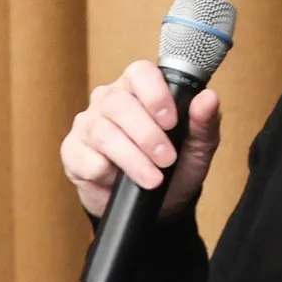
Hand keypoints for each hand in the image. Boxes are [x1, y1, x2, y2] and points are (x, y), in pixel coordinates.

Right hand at [61, 62, 222, 218]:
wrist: (155, 208)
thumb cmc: (174, 169)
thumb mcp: (197, 148)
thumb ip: (204, 123)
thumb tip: (208, 98)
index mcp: (139, 90)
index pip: (139, 72)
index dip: (154, 93)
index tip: (171, 121)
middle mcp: (109, 101)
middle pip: (117, 102)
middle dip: (146, 134)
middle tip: (166, 159)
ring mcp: (87, 125)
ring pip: (101, 131)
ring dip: (131, 157)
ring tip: (152, 179)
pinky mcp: (73, 152)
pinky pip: (83, 157)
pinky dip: (105, 172)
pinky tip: (118, 181)